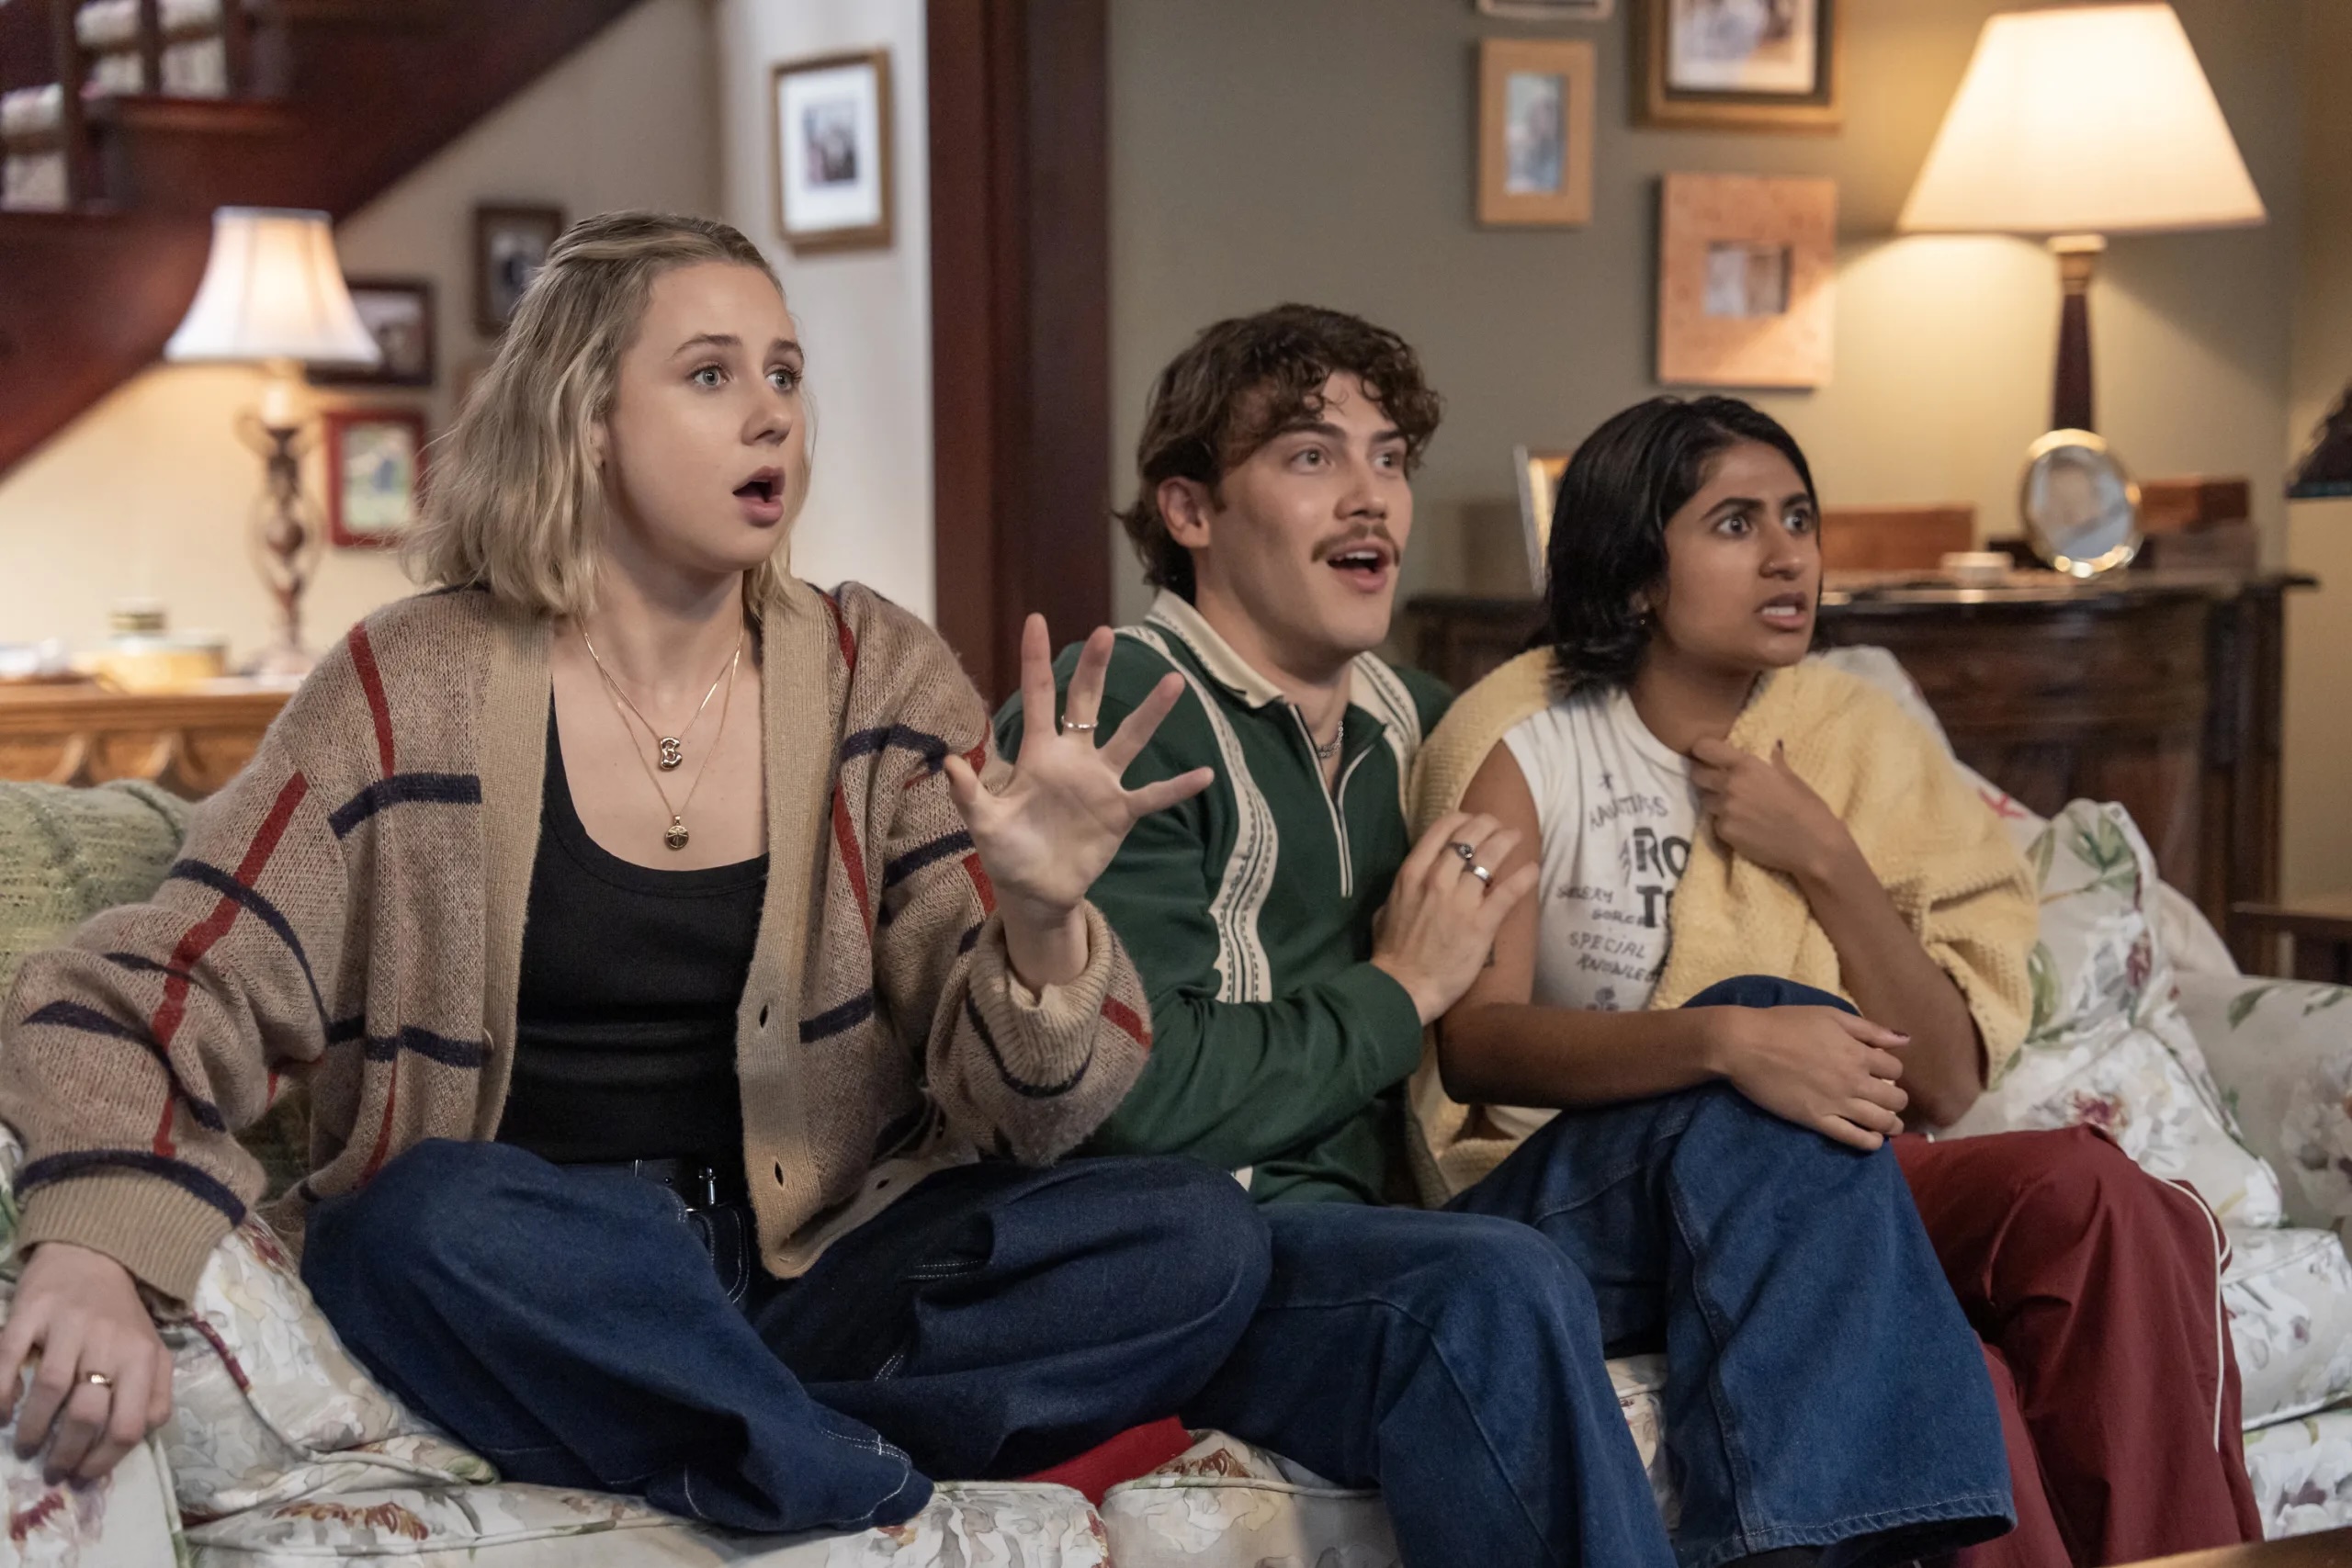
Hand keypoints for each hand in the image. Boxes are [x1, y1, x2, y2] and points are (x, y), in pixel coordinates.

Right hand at [0, 1243, 173, 1482]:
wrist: (93, 1254)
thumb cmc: (119, 1316)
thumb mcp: (151, 1351)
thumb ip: (154, 1393)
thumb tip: (134, 1439)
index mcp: (144, 1357)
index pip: (132, 1424)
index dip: (105, 1459)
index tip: (85, 1475)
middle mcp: (110, 1342)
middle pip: (89, 1415)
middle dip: (67, 1454)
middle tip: (52, 1470)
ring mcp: (70, 1325)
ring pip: (51, 1391)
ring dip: (33, 1431)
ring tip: (27, 1447)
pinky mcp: (32, 1311)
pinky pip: (10, 1360)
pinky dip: (0, 1393)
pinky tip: (0, 1414)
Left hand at [943, 615, 1212, 987]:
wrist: (1035, 891)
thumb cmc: (1007, 853)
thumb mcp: (984, 824)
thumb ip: (970, 794)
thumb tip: (950, 762)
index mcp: (1038, 755)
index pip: (1038, 697)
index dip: (1036, 660)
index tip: (1036, 620)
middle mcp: (1073, 760)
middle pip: (1086, 703)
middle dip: (1095, 669)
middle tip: (1106, 632)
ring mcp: (1101, 784)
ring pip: (1129, 739)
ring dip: (1151, 713)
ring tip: (1174, 681)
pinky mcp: (1120, 813)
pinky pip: (1153, 796)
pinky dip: (1177, 788)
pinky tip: (1205, 774)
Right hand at [1373, 813, 1541, 1024]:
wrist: (1403, 987)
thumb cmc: (1391, 953)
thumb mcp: (1385, 911)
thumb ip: (1403, 890)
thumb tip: (1415, 882)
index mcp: (1411, 874)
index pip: (1441, 830)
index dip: (1461, 819)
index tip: (1472, 821)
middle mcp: (1437, 880)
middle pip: (1469, 837)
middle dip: (1488, 825)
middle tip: (1499, 825)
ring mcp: (1460, 901)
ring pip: (1490, 857)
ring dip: (1507, 841)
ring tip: (1517, 836)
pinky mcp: (1481, 924)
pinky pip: (1507, 892)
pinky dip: (1523, 877)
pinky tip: (1533, 869)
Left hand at [1690, 737, 1855, 885]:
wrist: (1814, 846)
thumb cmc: (1809, 808)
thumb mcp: (1792, 778)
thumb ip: (1774, 762)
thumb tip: (1772, 747)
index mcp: (1747, 766)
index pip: (1705, 748)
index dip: (1702, 751)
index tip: (1706, 755)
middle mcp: (1730, 785)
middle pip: (1697, 775)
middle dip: (1704, 777)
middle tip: (1718, 783)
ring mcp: (1725, 810)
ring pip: (1705, 801)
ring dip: (1715, 802)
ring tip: (1736, 808)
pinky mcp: (1724, 832)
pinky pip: (1715, 823)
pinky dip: (1725, 824)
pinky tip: (1744, 827)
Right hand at [1706, 1005, 1910, 1150]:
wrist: (1746, 1044)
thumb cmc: (1785, 1024)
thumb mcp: (1830, 1015)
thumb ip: (1868, 1029)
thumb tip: (1904, 1040)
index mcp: (1858, 1053)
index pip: (1895, 1068)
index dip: (1891, 1070)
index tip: (1881, 1071)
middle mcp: (1854, 1081)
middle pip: (1895, 1098)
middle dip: (1896, 1099)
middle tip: (1887, 1098)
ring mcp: (1837, 1104)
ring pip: (1881, 1122)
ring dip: (1891, 1124)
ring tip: (1889, 1124)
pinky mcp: (1818, 1121)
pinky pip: (1854, 1138)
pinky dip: (1870, 1142)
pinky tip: (1873, 1140)